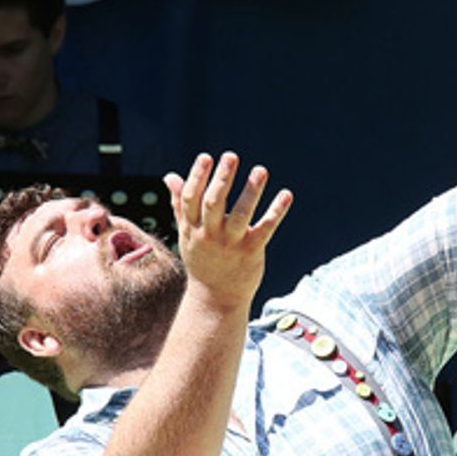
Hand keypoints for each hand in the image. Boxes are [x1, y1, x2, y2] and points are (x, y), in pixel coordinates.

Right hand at [164, 152, 292, 312]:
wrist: (215, 299)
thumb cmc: (202, 260)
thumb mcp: (187, 233)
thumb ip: (180, 204)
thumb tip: (170, 176)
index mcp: (193, 228)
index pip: (191, 199)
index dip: (197, 177)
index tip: (206, 157)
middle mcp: (210, 235)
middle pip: (214, 204)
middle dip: (221, 180)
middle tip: (231, 156)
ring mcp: (231, 244)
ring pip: (241, 215)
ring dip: (251, 192)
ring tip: (261, 170)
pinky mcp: (251, 251)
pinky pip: (265, 229)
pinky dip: (276, 211)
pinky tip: (286, 194)